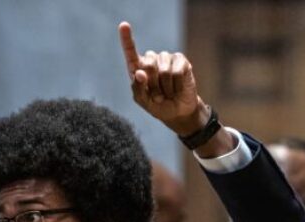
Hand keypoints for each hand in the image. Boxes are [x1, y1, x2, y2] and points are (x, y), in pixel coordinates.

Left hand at [119, 22, 233, 156]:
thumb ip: (138, 89)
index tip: (124, 25)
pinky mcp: (181, 61)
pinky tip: (177, 89)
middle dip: (152, 84)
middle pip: (147, 64)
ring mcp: (167, 58)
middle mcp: (152, 60)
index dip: (127, 39)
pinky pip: (176, 72)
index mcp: (138, 68)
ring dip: (165, 87)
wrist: (178, 112)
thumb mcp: (144, 102)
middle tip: (157, 95)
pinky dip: (176, 85)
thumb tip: (139, 73)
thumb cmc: (158, 106)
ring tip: (167, 93)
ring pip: (162, 70)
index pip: (130, 52)